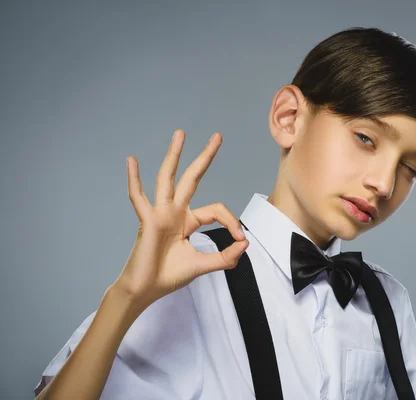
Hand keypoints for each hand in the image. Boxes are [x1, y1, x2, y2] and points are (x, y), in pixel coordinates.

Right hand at [113, 129, 248, 309]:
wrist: (145, 290)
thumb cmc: (168, 276)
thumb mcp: (203, 265)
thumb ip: (225, 257)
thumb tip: (245, 243)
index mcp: (188, 221)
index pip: (215, 210)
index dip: (231, 221)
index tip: (240, 239)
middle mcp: (175, 212)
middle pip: (192, 178)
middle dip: (204, 157)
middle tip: (217, 136)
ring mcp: (160, 214)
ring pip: (167, 178)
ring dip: (174, 156)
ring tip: (180, 134)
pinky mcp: (147, 221)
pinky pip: (138, 198)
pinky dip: (134, 180)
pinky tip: (132, 161)